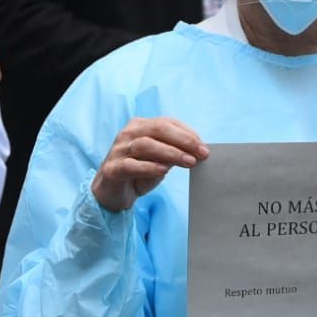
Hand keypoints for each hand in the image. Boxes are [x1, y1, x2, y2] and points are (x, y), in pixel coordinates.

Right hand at [91, 117, 207, 212]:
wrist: (112, 193)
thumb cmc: (139, 172)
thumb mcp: (159, 160)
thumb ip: (174, 152)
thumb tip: (198, 150)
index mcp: (140, 126)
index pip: (167, 122)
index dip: (187, 133)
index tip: (204, 146)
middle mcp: (127, 133)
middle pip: (158, 129)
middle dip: (183, 140)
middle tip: (201, 153)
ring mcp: (118, 150)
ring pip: (146, 145)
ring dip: (171, 153)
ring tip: (189, 162)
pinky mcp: (112, 169)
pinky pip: (130, 165)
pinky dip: (149, 167)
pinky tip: (164, 170)